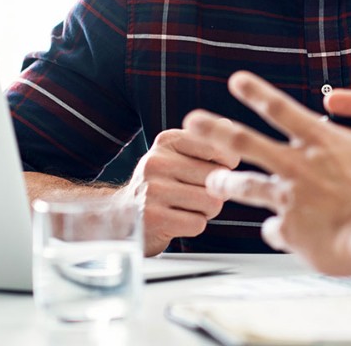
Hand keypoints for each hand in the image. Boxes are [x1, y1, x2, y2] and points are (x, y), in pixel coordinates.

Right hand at [120, 128, 239, 255]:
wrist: (124, 215)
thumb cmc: (163, 184)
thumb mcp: (178, 156)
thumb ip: (205, 141)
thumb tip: (226, 124)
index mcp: (167, 141)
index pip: (218, 148)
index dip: (225, 166)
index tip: (212, 172)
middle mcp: (157, 161)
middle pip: (217, 178)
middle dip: (215, 192)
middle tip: (195, 195)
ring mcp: (152, 190)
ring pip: (212, 202)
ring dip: (206, 211)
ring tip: (186, 208)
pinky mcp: (152, 218)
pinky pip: (198, 224)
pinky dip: (194, 226)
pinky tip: (177, 221)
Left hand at [182, 71, 350, 273]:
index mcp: (322, 143)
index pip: (281, 109)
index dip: (257, 92)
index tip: (236, 81)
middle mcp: (299, 167)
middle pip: (245, 143)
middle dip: (215, 130)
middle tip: (192, 121)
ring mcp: (291, 200)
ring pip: (248, 188)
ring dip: (227, 185)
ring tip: (212, 184)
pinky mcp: (292, 232)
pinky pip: (275, 232)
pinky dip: (275, 233)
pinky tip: (274, 236)